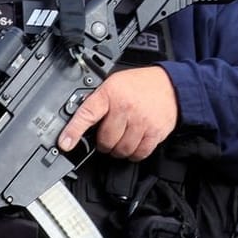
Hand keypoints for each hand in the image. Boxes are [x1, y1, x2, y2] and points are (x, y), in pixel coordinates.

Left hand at [58, 66, 179, 159]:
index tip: (65, 144)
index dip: (74, 131)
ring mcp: (142, 122)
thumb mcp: (114, 84)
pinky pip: (139, 153)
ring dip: (119, 149)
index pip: (87, 114)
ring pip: (122, 149)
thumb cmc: (141, 85)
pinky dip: (134, 153)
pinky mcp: (155, 132)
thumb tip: (80, 121)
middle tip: (108, 136)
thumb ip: (98, 100)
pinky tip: (134, 144)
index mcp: (111, 94)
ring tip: (122, 139)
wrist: (172, 85)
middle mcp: (126, 108)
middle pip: (106, 140)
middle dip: (104, 142)